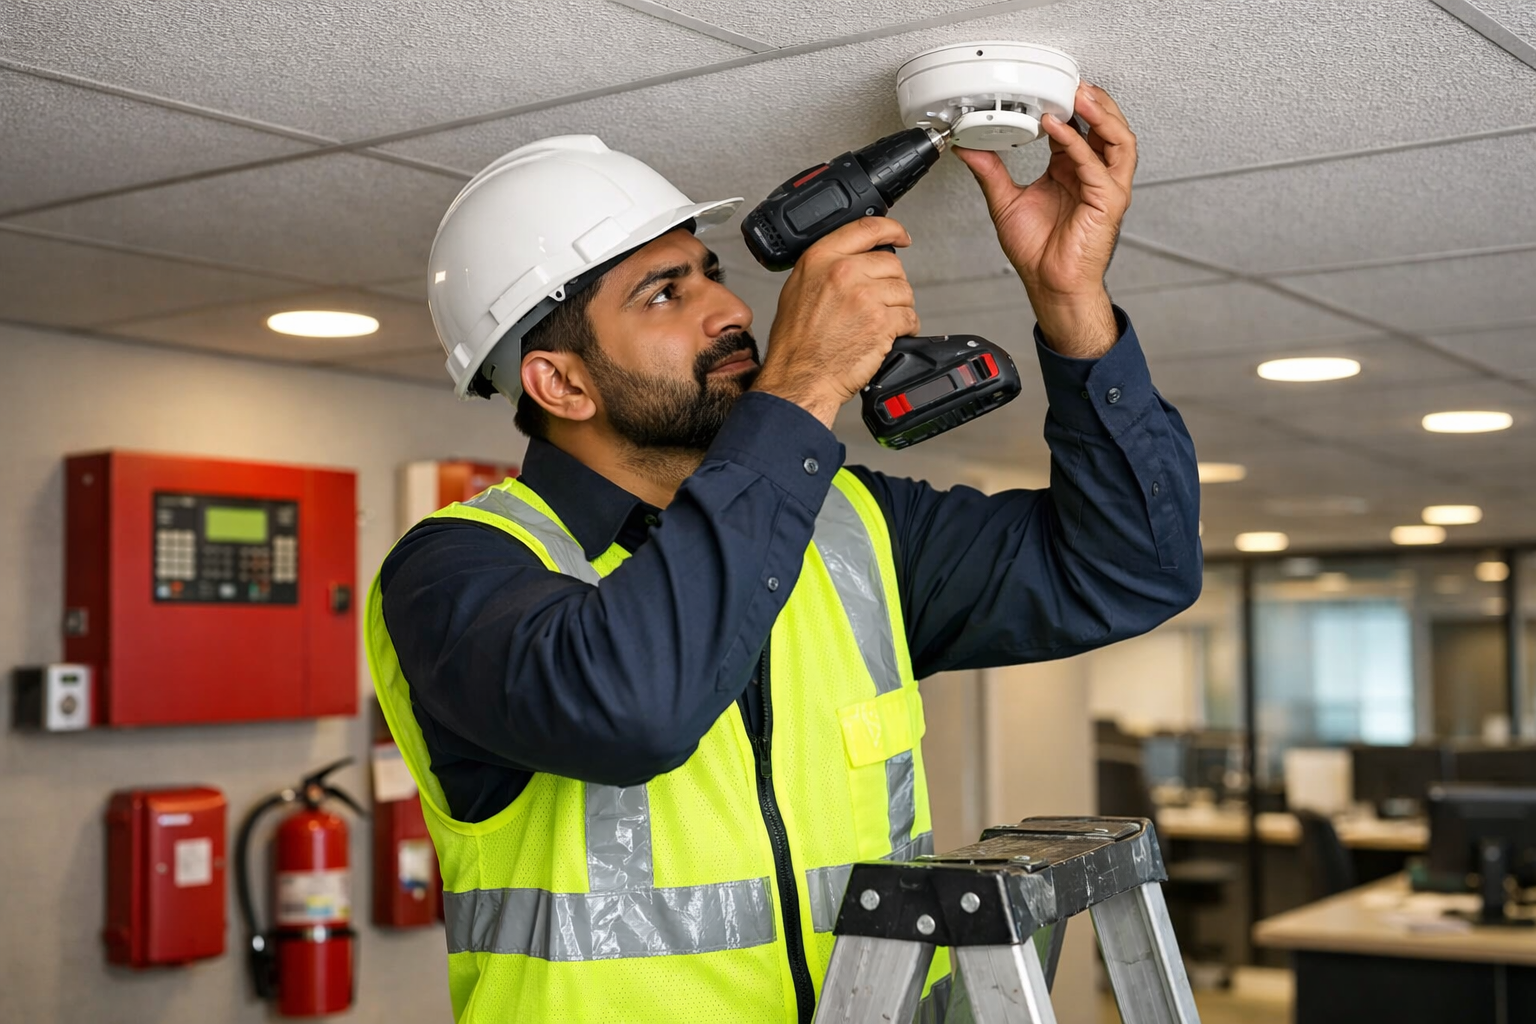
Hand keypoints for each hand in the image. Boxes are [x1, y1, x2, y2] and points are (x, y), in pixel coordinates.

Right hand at [754, 217, 919, 427]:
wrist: (799, 378)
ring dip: (899, 307)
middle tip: (880, 303)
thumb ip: (825, 268)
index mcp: (821, 259)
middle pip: (891, 264)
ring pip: (904, 291)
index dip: (892, 229)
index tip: (901, 235)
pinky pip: (909, 317)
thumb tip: (852, 259)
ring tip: (880, 323)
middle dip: (891, 284)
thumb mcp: (797, 290)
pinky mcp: (881, 322)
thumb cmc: (795, 344)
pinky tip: (889, 336)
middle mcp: (843, 272)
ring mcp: (864, 296)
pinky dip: (906, 328)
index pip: (867, 228)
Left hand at [955, 82, 1135, 357]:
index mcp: (1072, 172)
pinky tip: (1059, 130)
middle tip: (1072, 82)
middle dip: (1094, 101)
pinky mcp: (1109, 202)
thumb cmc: (1038, 252)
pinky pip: (1098, 166)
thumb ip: (990, 171)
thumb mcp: (1006, 201)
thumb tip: (968, 147)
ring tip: (1078, 95)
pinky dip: (1078, 144)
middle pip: (1108, 127)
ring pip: (1118, 139)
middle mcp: (1093, 177)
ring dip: (1101, 114)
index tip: (1048, 89)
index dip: (1068, 106)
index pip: (1079, 128)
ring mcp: (1105, 188)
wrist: (1049, 285)